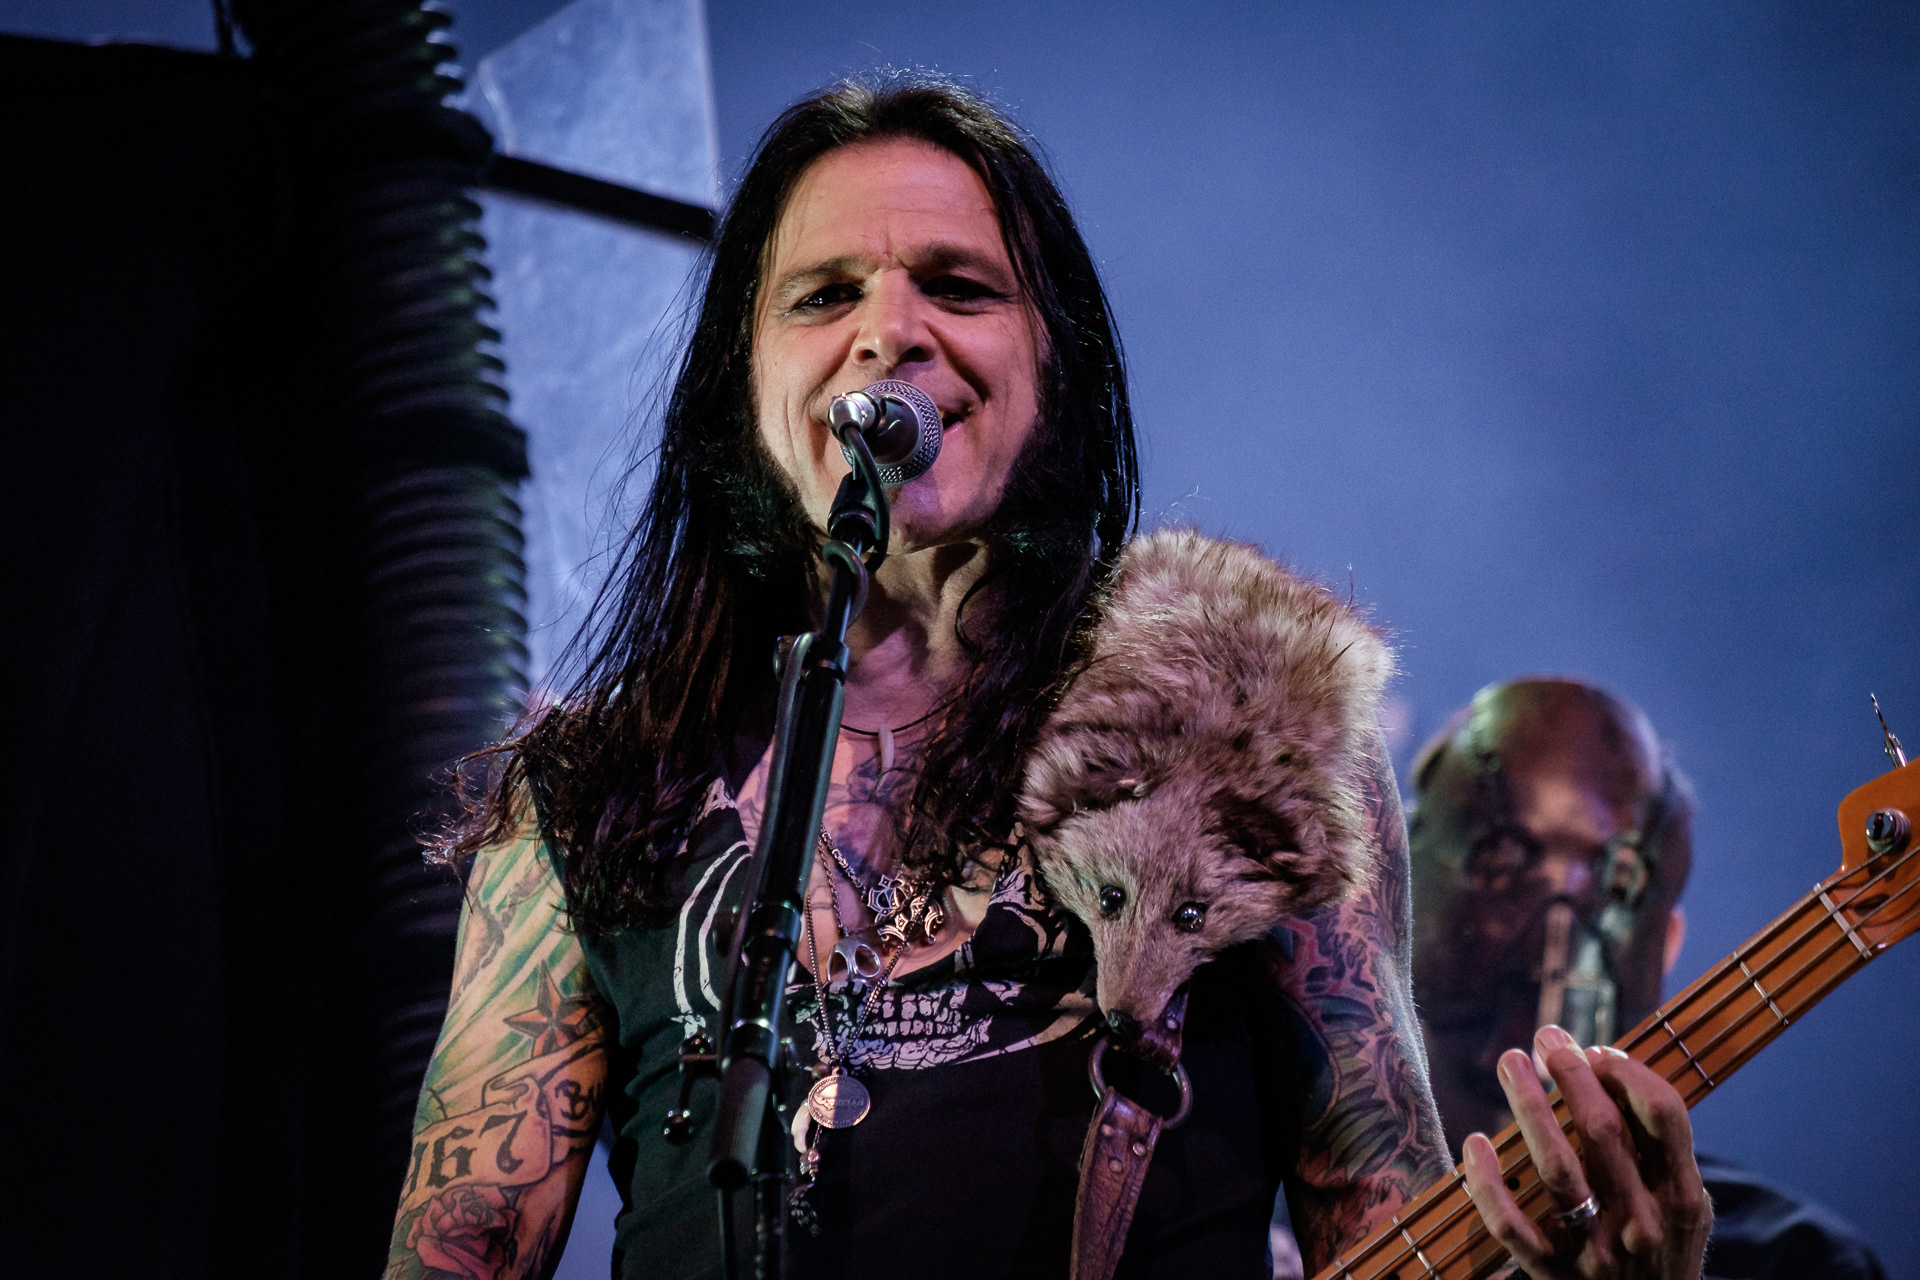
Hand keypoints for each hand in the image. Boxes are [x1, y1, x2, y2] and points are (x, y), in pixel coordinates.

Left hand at [1459, 1024, 1712, 1279]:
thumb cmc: (1660, 1254)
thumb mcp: (1682, 1208)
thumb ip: (1659, 1150)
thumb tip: (1608, 1067)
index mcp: (1682, 1199)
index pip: (1662, 1114)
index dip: (1627, 1070)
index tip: (1597, 1049)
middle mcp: (1642, 1222)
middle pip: (1602, 1130)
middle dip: (1571, 1072)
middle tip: (1546, 1037)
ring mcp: (1595, 1251)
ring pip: (1556, 1167)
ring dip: (1529, 1107)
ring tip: (1510, 1061)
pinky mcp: (1551, 1274)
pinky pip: (1511, 1225)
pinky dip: (1489, 1183)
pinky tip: (1476, 1142)